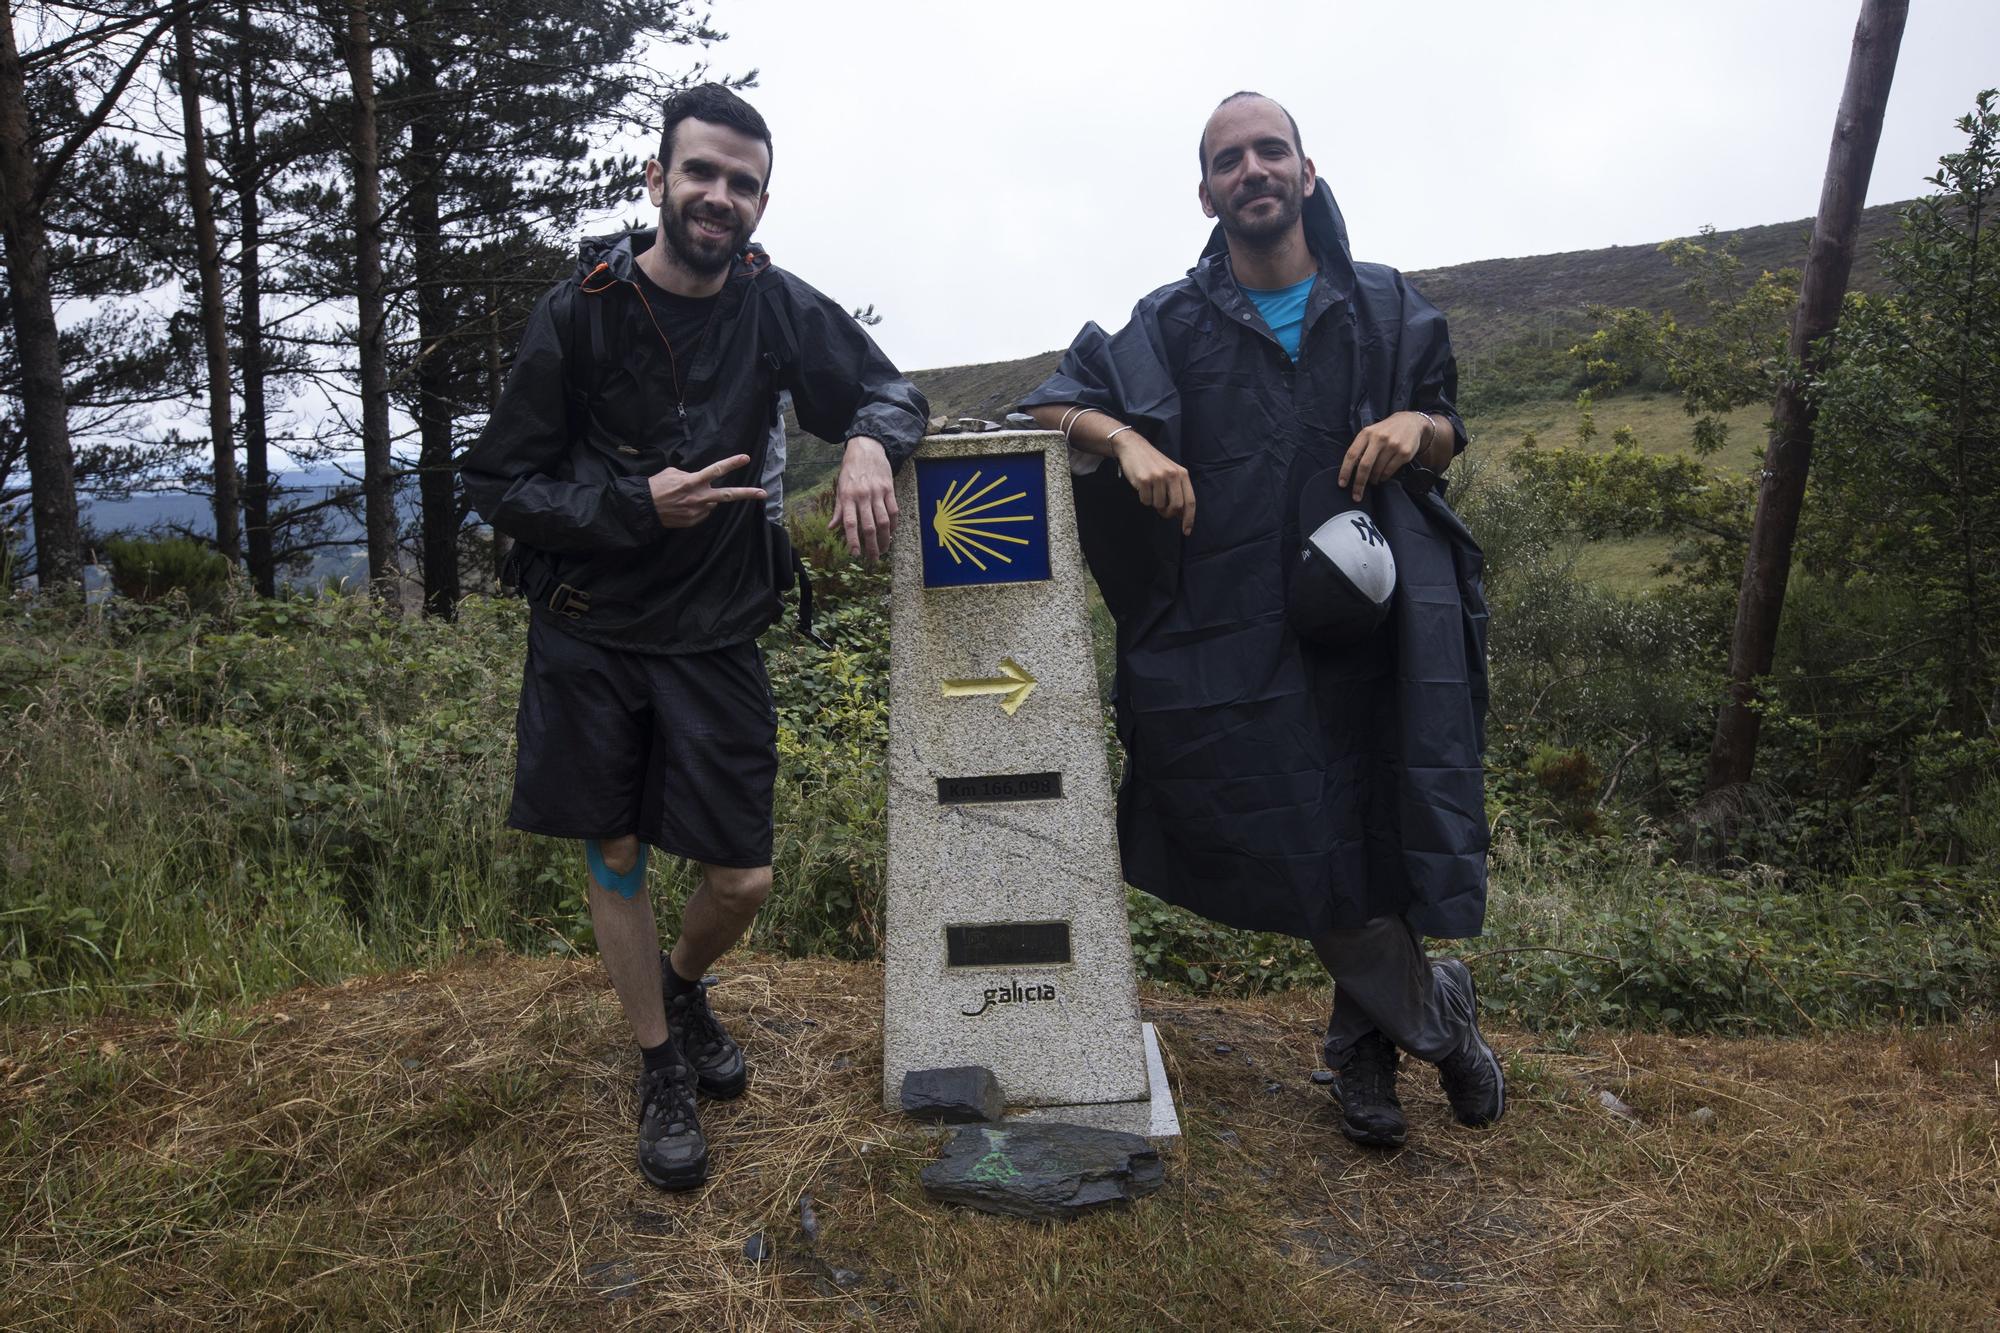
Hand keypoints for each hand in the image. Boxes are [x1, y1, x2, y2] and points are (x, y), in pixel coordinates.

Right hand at [648, 453, 766, 527]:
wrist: (643, 508)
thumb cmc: (657, 486)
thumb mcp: (672, 472)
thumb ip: (691, 475)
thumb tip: (700, 480)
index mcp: (693, 481)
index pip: (717, 470)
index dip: (732, 463)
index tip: (745, 458)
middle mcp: (699, 497)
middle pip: (728, 495)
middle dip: (747, 494)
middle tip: (763, 493)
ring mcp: (697, 511)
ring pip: (712, 503)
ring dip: (706, 499)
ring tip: (687, 497)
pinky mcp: (693, 521)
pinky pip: (703, 512)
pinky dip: (698, 508)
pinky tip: (684, 506)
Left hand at [830, 436, 897, 561]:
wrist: (867, 448)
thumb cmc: (851, 470)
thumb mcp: (840, 487)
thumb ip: (838, 510)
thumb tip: (831, 528)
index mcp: (847, 497)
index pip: (849, 523)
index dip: (853, 541)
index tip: (855, 554)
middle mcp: (862, 496)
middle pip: (869, 526)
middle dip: (871, 546)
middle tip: (873, 559)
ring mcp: (877, 492)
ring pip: (884, 521)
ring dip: (885, 538)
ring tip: (884, 549)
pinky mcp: (889, 489)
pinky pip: (894, 510)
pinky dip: (894, 524)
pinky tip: (892, 533)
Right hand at [1115, 431, 1195, 534]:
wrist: (1133, 447)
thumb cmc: (1153, 463)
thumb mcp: (1171, 472)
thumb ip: (1178, 490)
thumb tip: (1180, 514)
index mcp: (1182, 474)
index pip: (1190, 501)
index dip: (1189, 518)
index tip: (1186, 531)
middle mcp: (1172, 475)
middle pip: (1176, 507)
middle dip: (1168, 513)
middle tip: (1162, 511)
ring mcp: (1158, 477)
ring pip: (1158, 505)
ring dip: (1153, 503)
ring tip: (1150, 490)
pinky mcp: (1144, 480)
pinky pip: (1146, 501)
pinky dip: (1143, 498)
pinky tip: (1142, 487)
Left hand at [1338, 412, 1435, 500]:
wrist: (1410, 422)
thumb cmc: (1385, 431)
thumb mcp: (1370, 433)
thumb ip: (1361, 448)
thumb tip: (1350, 471)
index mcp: (1366, 433)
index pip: (1351, 454)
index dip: (1345, 471)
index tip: (1342, 484)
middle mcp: (1379, 438)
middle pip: (1364, 466)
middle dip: (1359, 483)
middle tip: (1356, 496)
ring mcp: (1392, 445)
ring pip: (1377, 470)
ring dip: (1373, 480)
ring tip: (1373, 480)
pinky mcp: (1403, 452)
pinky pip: (1389, 471)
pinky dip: (1383, 477)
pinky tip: (1382, 476)